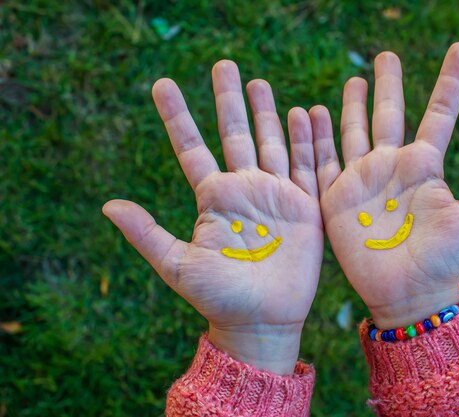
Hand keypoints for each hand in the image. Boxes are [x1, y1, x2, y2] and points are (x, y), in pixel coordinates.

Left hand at [103, 61, 322, 374]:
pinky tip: (306, 113)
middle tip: (223, 65)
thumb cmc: (219, 297)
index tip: (162, 84)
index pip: (192, 147)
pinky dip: (307, 140)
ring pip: (271, 142)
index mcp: (213, 198)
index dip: (178, 116)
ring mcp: (275, 195)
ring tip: (260, 82)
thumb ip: (147, 234)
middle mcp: (243, 189)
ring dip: (267, 112)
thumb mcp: (178, 265)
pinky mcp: (304, 206)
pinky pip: (306, 165)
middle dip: (229, 100)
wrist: (263, 320)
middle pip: (235, 133)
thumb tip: (108, 205)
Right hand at [310, 43, 458, 328]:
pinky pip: (324, 160)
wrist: (407, 293)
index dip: (450, 82)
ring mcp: (363, 180)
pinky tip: (311, 114)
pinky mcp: (337, 197)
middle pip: (388, 114)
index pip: (439, 114)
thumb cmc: (445, 260)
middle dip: (387, 85)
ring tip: (354, 79)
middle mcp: (393, 167)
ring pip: (354, 131)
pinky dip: (316, 137)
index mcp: (425, 167)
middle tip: (386, 56)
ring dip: (352, 106)